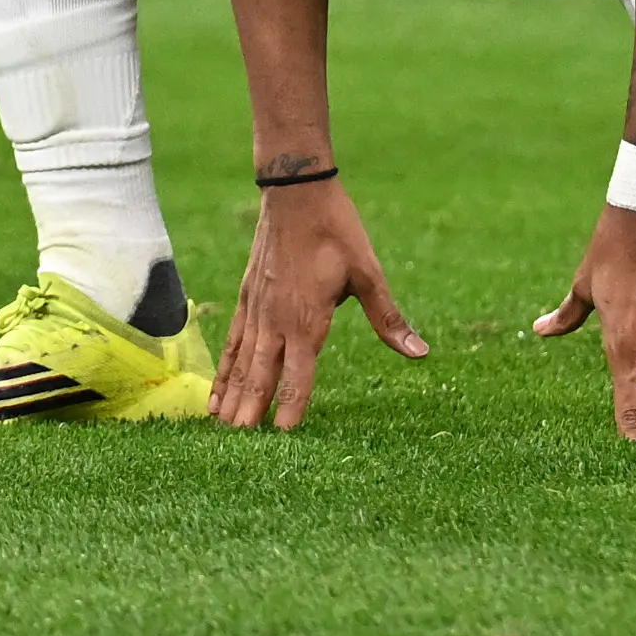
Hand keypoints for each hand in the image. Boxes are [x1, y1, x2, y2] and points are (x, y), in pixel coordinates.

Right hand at [213, 177, 426, 429]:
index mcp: (308, 319)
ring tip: (220, 425)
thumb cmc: (336, 230)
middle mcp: (276, 320)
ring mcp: (256, 308)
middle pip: (261, 374)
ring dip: (231, 394)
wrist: (294, 191)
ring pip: (241, 361)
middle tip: (239, 444)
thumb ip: (388, 318)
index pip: (299, 375)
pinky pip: (232, 339)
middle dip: (251, 410)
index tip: (283, 438)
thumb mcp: (368, 273)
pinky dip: (223, 365)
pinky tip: (215, 384)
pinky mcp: (247, 296)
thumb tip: (420, 353)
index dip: (292, 407)